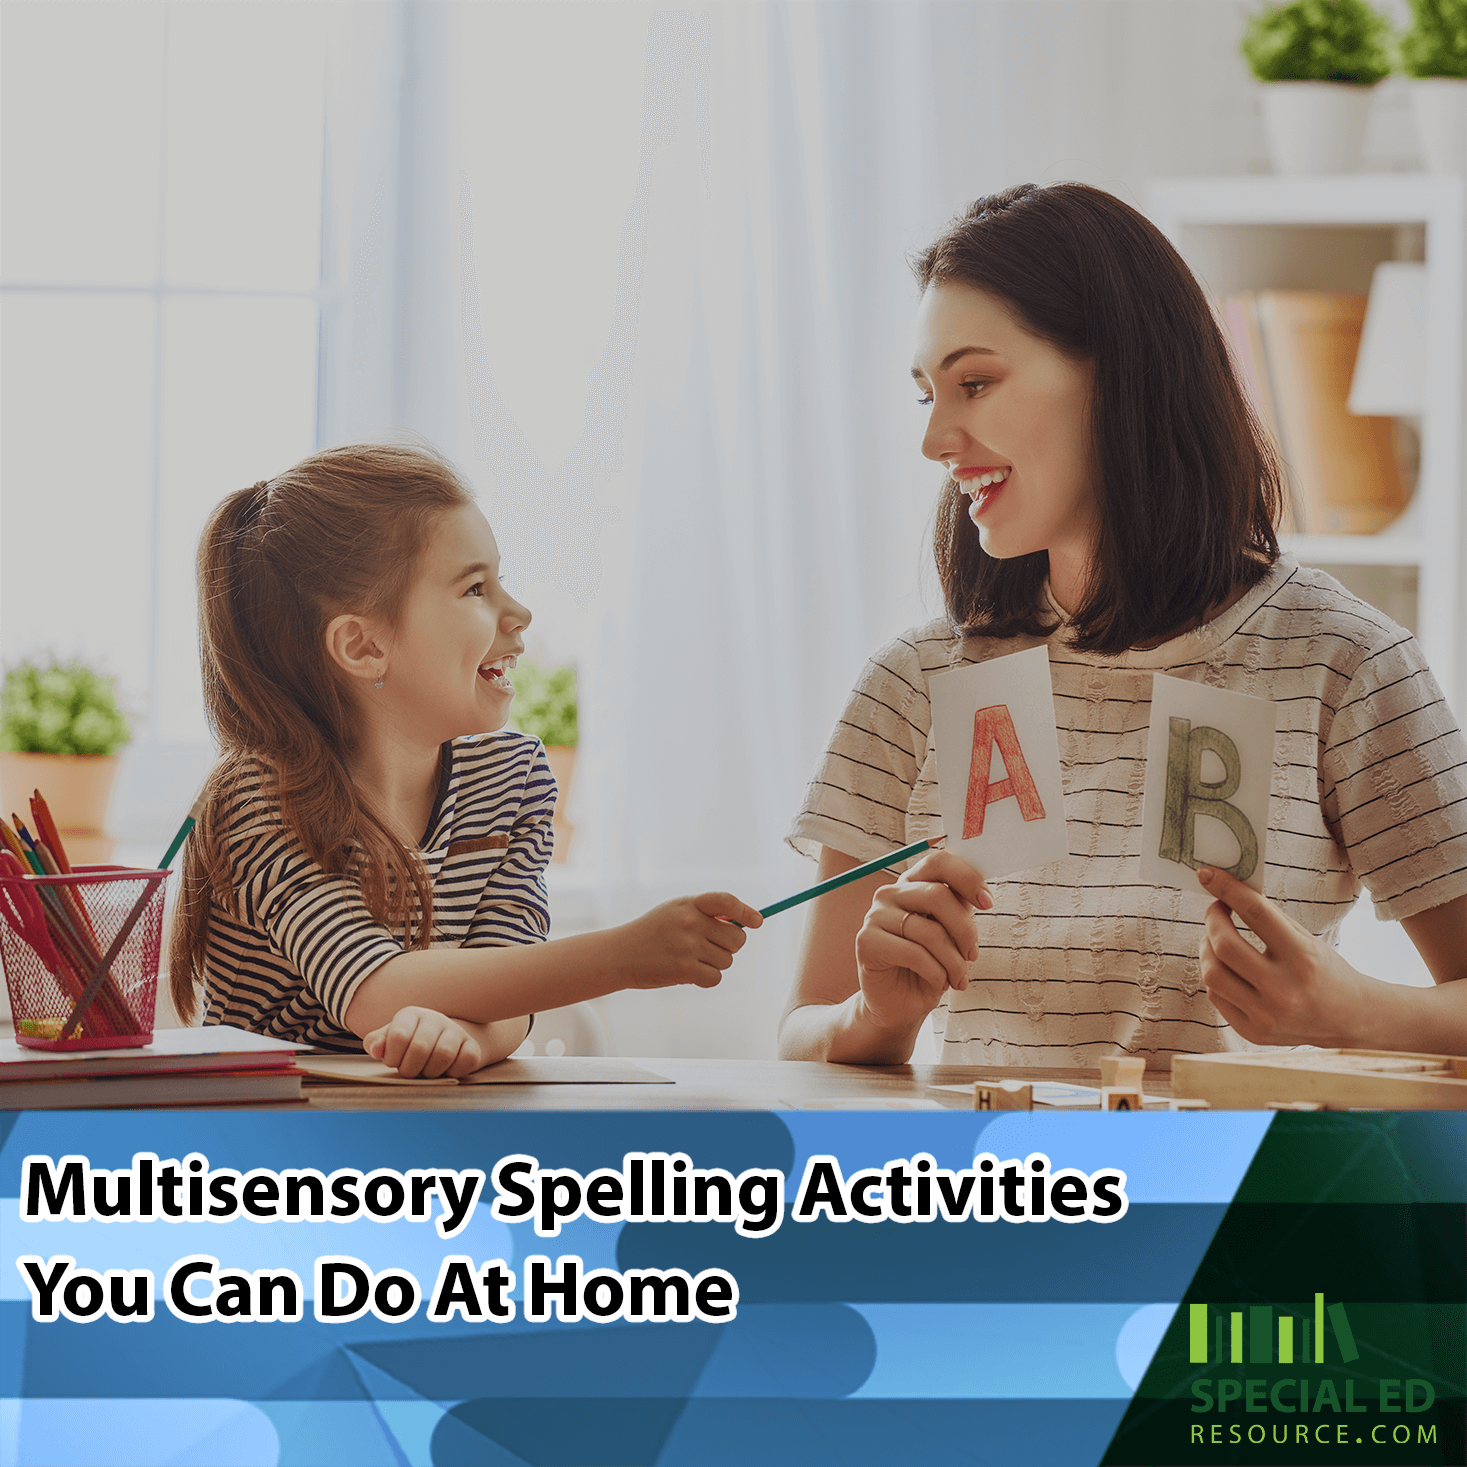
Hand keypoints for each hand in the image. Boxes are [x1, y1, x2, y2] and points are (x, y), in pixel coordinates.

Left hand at [363, 1006, 486, 1078]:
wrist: (445, 1041)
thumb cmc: (410, 1043)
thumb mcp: (389, 1040)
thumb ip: (376, 1042)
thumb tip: (376, 1050)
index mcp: (411, 1015)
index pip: (399, 1036)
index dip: (393, 1057)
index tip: (394, 1061)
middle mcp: (435, 1019)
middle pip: (420, 1048)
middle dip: (411, 1068)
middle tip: (410, 1070)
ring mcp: (456, 1031)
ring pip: (444, 1054)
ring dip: (431, 1072)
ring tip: (427, 1071)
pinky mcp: (473, 1045)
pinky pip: (467, 1060)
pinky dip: (454, 1071)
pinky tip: (447, 1069)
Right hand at [615, 892, 763, 989]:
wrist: (620, 954)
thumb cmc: (652, 932)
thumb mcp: (675, 911)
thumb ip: (705, 913)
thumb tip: (743, 923)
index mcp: (689, 904)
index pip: (727, 902)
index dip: (747, 911)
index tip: (757, 921)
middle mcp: (691, 923)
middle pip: (737, 937)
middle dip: (731, 944)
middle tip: (712, 946)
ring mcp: (688, 946)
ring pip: (727, 960)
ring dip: (715, 963)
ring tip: (692, 958)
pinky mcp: (684, 970)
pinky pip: (716, 977)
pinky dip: (707, 978)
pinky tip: (689, 972)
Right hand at [854, 851, 991, 1033]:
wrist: (900, 1004)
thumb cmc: (928, 967)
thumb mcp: (950, 934)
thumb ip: (959, 908)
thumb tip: (980, 891)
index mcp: (912, 884)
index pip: (939, 862)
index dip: (967, 878)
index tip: (988, 902)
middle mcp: (890, 894)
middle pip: (937, 895)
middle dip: (965, 930)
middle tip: (972, 955)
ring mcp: (875, 916)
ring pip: (929, 931)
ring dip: (953, 961)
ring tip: (958, 978)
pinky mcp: (866, 942)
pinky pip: (914, 953)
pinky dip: (936, 973)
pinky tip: (939, 982)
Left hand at [1197, 866, 1370, 1046]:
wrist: (1352, 1019)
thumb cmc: (1327, 972)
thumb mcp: (1306, 939)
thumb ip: (1269, 918)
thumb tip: (1227, 891)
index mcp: (1303, 957)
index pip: (1255, 914)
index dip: (1226, 889)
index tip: (1208, 875)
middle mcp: (1284, 989)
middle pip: (1224, 946)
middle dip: (1212, 920)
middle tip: (1216, 910)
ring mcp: (1267, 1015)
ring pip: (1212, 974)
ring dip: (1207, 949)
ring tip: (1217, 940)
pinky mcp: (1254, 1033)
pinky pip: (1216, 997)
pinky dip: (1216, 976)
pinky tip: (1227, 968)